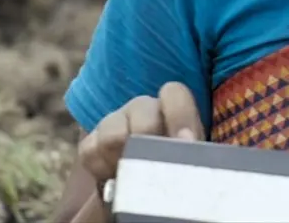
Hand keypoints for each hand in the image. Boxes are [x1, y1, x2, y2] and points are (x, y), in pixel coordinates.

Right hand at [77, 82, 202, 208]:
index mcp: (173, 109)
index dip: (180, 115)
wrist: (143, 194)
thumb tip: (198, 149)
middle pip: (140, 108)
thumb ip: (195, 149)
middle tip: (157, 166)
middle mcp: (142, 110)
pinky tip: (115, 179)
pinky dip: (102, 170)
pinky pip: (90, 151)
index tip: (187, 142)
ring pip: (113, 132)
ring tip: (135, 177)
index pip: (173, 93)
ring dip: (124, 158)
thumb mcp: (192, 158)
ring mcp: (113, 123)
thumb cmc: (177, 173)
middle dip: (149, 139)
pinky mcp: (90, 144)